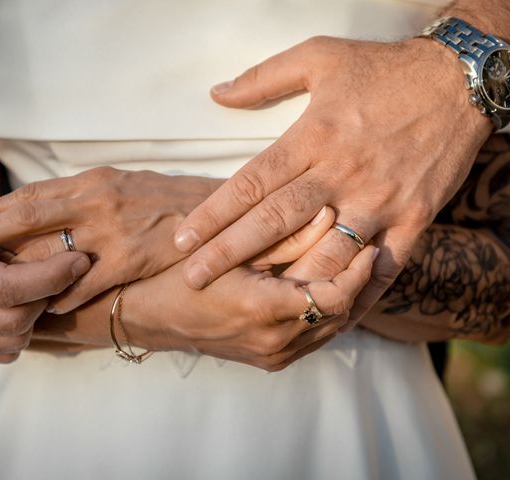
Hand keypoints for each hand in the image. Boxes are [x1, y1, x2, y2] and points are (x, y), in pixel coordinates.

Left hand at [0, 167, 220, 311]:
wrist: (216, 210)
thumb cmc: (165, 197)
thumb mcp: (122, 183)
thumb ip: (85, 194)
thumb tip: (47, 206)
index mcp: (94, 180)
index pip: (34, 193)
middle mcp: (98, 200)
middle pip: (30, 215)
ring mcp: (114, 230)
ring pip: (54, 251)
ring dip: (20, 271)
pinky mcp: (132, 258)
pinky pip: (89, 283)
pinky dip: (65, 296)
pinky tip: (46, 307)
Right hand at [0, 173, 89, 362]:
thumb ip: (10, 230)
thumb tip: (64, 248)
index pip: (6, 289)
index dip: (51, 276)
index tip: (80, 259)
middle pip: (15, 322)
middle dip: (49, 295)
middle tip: (65, 268)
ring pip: (13, 342)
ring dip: (36, 314)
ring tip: (40, 282)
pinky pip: (1, 352)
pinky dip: (21, 330)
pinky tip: (21, 301)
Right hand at [120, 246, 378, 370]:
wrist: (151, 317)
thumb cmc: (182, 275)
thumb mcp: (231, 250)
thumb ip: (285, 236)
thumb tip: (330, 215)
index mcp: (264, 311)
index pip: (334, 297)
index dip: (357, 272)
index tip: (369, 246)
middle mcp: (274, 342)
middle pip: (339, 315)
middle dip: (357, 283)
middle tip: (367, 250)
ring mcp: (272, 357)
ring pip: (330, 330)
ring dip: (345, 301)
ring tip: (353, 268)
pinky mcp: (269, 360)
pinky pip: (313, 339)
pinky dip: (326, 315)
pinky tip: (327, 289)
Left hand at [173, 36, 492, 326]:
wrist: (460, 80)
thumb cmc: (383, 69)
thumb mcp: (319, 57)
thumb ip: (263, 78)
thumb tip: (216, 94)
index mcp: (313, 138)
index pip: (251, 182)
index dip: (213, 214)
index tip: (184, 239)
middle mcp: (341, 174)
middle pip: (275, 222)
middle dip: (230, 254)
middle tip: (194, 279)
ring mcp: (379, 200)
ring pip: (326, 253)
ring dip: (289, 282)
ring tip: (253, 303)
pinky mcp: (414, 217)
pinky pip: (384, 265)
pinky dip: (358, 292)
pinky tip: (331, 312)